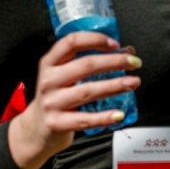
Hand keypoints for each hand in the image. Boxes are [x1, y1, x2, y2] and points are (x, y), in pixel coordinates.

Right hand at [8, 31, 141, 168]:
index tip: (115, 44)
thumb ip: (87, 64)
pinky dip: (104, 117)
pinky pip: (85, 119)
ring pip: (88, 91)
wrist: (36, 129)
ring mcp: (52, 102)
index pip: (71, 43)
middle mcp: (49, 80)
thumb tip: (125, 53)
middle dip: (114, 62)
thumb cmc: (56, 97)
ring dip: (115, 85)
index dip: (95, 40)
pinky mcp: (57, 123)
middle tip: (134, 63)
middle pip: (86, 65)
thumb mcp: (62, 76)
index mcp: (49, 63)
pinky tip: (119, 114)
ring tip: (133, 83)